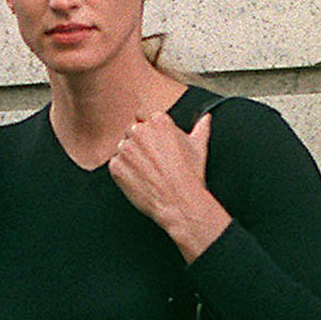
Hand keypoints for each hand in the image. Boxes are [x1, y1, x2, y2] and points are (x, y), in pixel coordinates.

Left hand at [108, 110, 229, 261]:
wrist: (179, 202)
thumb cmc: (190, 175)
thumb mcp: (198, 147)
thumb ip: (200, 128)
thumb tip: (205, 119)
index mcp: (158, 121)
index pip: (143, 117)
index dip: (149, 133)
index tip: (155, 146)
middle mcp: (139, 131)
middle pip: (132, 132)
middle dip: (139, 144)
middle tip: (153, 162)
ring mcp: (125, 149)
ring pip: (123, 148)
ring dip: (131, 158)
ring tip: (147, 172)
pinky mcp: (116, 166)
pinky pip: (115, 164)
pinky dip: (123, 172)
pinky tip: (139, 180)